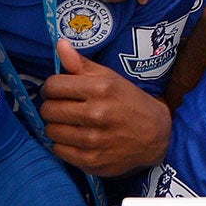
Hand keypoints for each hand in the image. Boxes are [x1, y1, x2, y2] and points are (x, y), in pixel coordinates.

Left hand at [41, 38, 171, 174]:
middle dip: (51, 106)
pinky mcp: (91, 161)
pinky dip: (63, 144)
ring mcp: (93, 140)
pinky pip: (59, 150)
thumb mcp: (111, 78)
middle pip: (49, 109)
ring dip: (57, 126)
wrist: (156, 136)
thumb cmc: (130, 102)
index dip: (50, 87)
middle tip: (63, 107)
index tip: (56, 91)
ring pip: (51, 130)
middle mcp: (96, 114)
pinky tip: (75, 138)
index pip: (53, 86)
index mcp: (101, 89)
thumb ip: (82, 64)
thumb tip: (59, 43)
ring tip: (69, 123)